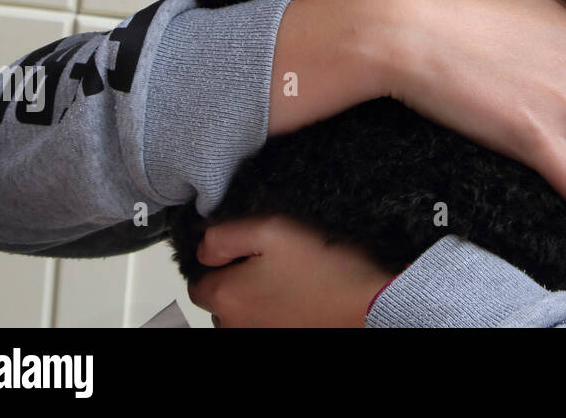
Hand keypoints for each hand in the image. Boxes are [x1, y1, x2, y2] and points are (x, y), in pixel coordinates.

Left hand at [187, 215, 395, 327]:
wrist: (367, 302)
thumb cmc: (325, 267)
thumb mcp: (272, 229)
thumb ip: (225, 235)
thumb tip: (204, 248)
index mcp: (226, 296)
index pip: (198, 281)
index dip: (220, 259)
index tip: (247, 248)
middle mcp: (234, 324)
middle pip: (220, 299)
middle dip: (237, 278)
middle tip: (273, 259)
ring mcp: (258, 334)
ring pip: (242, 313)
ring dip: (256, 296)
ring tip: (289, 276)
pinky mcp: (281, 336)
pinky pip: (265, 321)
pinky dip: (274, 309)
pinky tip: (298, 294)